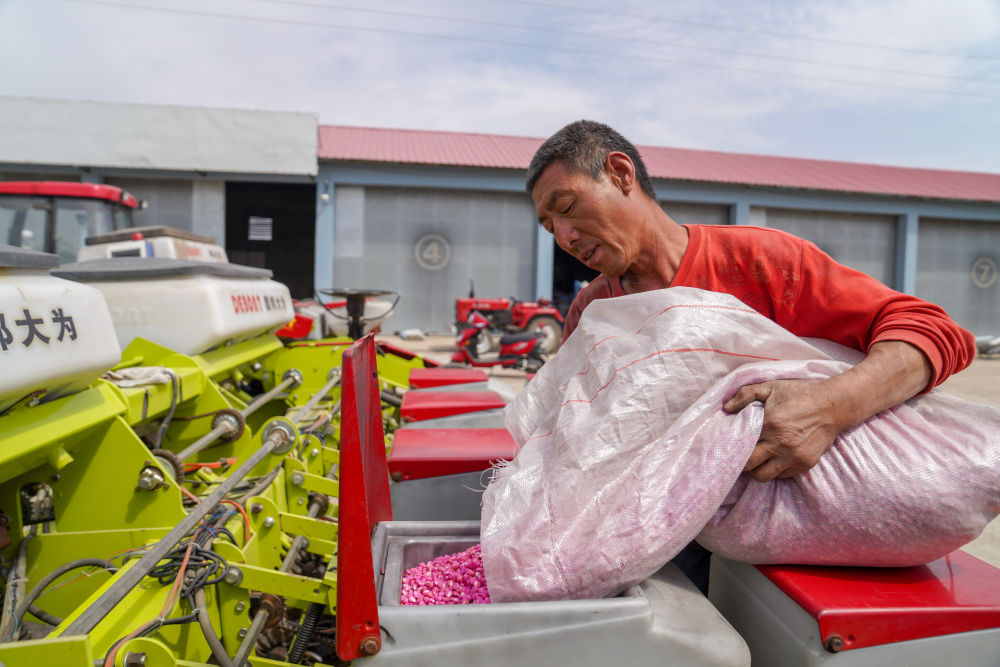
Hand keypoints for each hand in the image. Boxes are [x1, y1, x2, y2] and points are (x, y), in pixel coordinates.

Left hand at [723, 379, 840, 481]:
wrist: (833, 406)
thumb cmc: (799, 394)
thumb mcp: (771, 387)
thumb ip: (745, 394)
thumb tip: (726, 408)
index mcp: (769, 424)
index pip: (741, 445)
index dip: (733, 446)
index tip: (730, 446)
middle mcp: (780, 443)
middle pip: (750, 465)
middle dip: (742, 462)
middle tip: (740, 456)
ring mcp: (793, 456)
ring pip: (764, 476)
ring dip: (757, 470)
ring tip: (756, 461)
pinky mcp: (805, 464)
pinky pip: (782, 475)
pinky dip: (775, 470)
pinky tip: (773, 459)